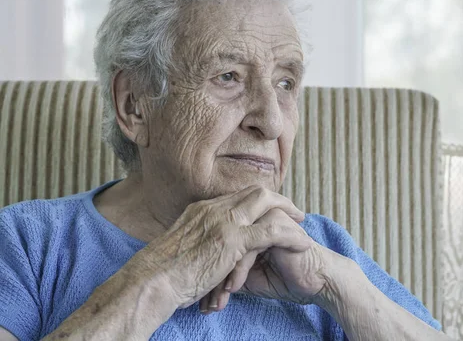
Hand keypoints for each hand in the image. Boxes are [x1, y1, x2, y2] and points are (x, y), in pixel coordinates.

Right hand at [124, 186, 312, 309]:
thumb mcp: (178, 250)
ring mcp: (223, 221)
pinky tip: (302, 242)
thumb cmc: (159, 274)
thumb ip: (194, 243)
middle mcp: (212, 209)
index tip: (270, 208)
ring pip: (265, 201)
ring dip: (287, 210)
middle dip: (278, 198)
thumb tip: (200, 250)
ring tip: (303, 221)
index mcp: (200, 210)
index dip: (256, 201)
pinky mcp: (232, 240)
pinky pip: (271, 230)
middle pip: (253, 191)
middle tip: (294, 210)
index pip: (236, 196)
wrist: (149, 282)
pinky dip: (290, 234)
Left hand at [200, 209, 344, 311]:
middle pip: (219, 245)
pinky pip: (247, 248)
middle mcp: (251, 217)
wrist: (317, 280)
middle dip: (210, 276)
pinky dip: (237, 271)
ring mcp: (262, 218)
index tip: (200, 299)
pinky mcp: (274, 226)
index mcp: (244, 224)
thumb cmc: (285, 278)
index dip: (207, 274)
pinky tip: (233, 289)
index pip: (215, 246)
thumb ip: (230, 271)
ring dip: (221, 276)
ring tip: (217, 302)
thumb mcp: (249, 278)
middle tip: (204, 303)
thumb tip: (207, 283)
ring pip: (230, 246)